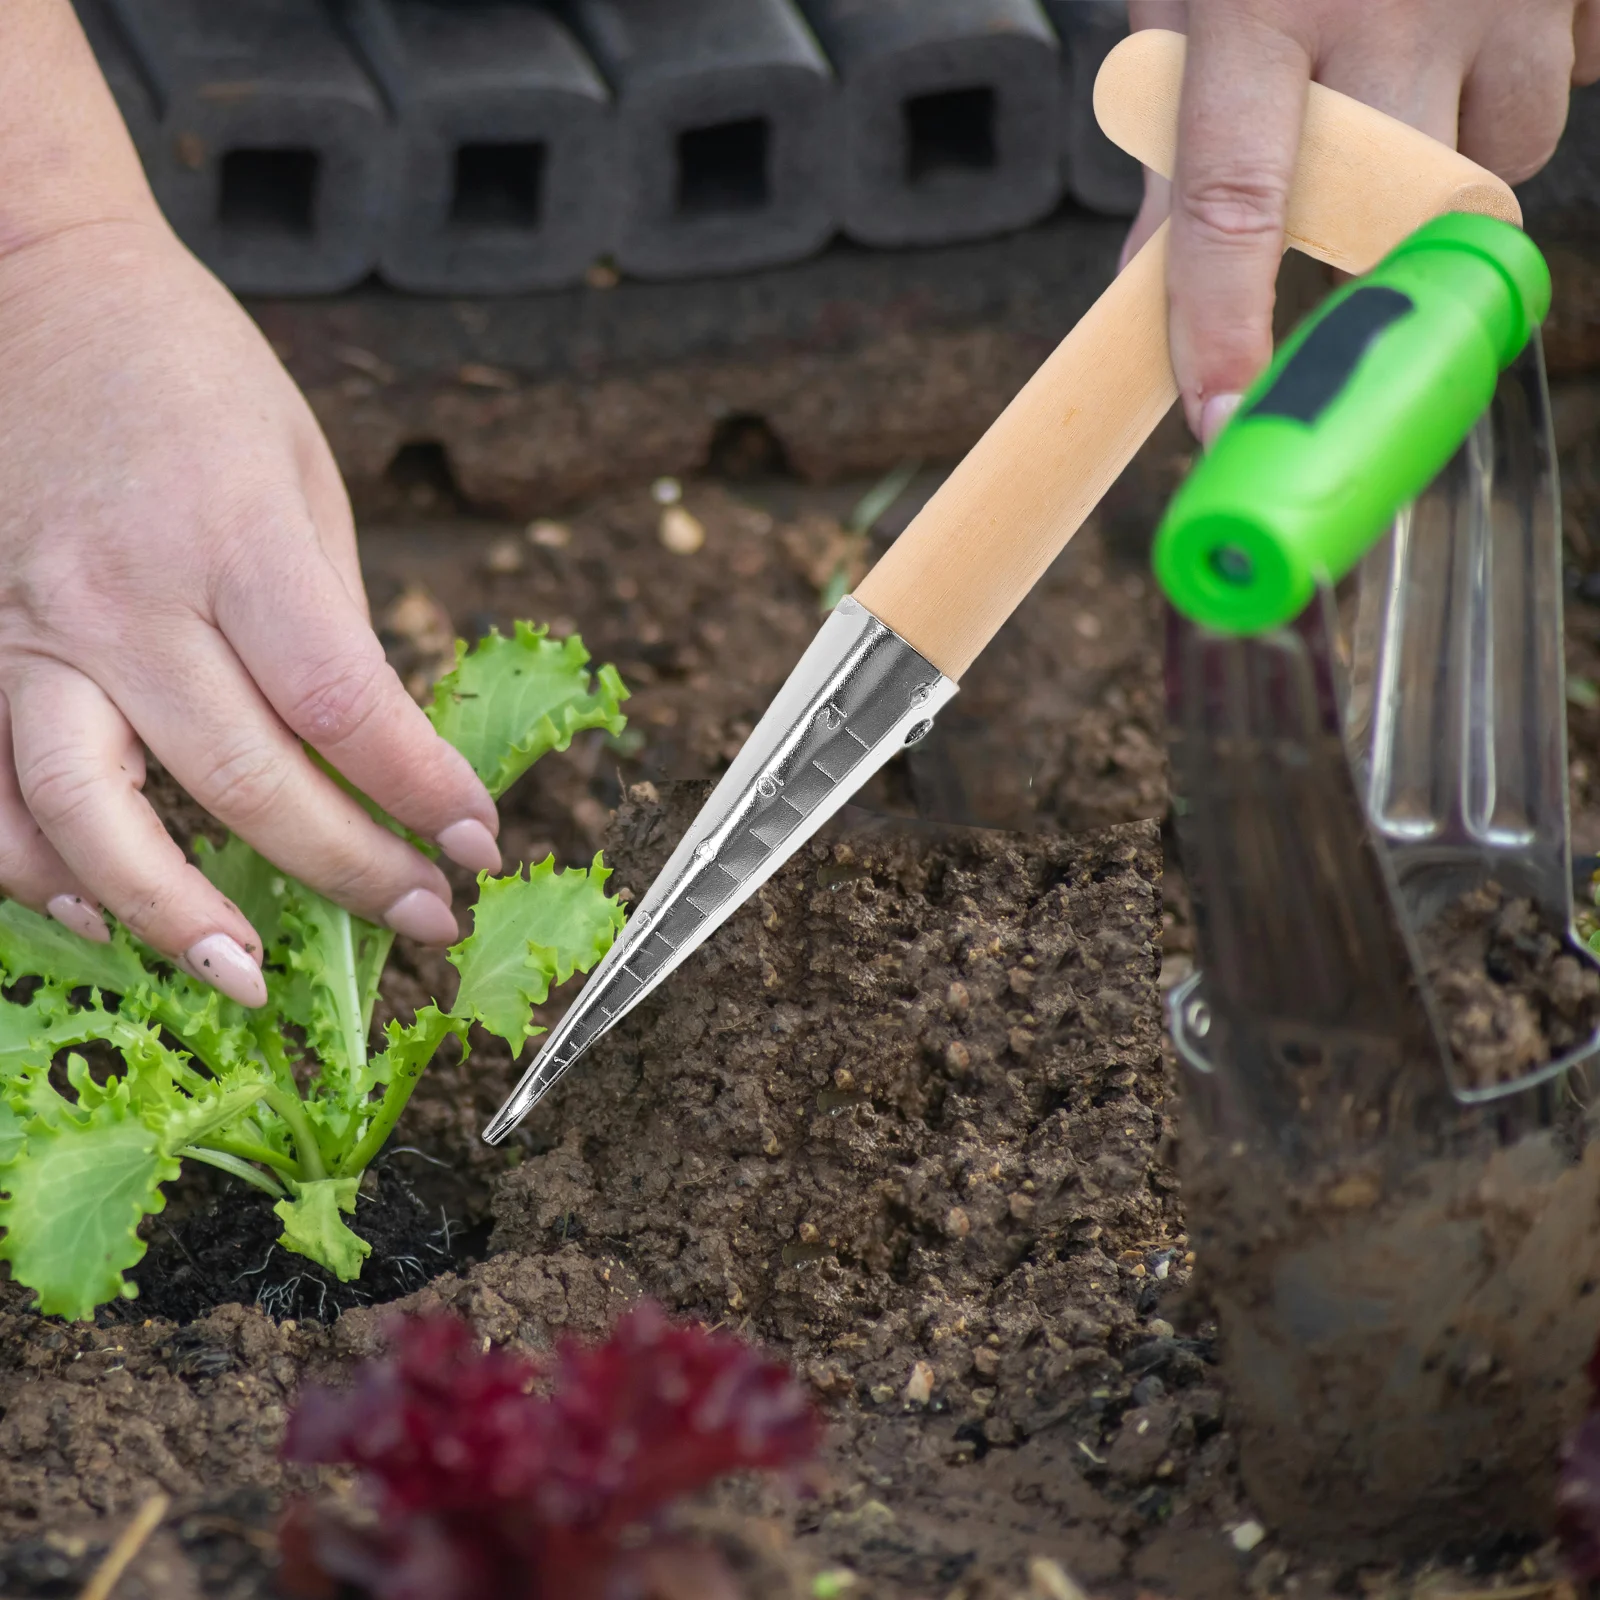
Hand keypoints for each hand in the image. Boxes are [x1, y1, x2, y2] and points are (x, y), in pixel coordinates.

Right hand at [0, 218, 501, 1002]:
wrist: (28, 277)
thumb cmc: (190, 371)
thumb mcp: (302, 470)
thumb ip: (325, 616)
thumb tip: (374, 747)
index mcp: (235, 536)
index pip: (344, 704)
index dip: (418, 791)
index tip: (476, 843)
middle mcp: (124, 593)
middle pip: (242, 778)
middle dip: (346, 869)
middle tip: (419, 919)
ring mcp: (25, 624)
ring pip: (86, 808)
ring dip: (167, 912)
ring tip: (245, 973)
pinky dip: (34, 864)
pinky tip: (92, 912)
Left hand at [1124, 0, 1599, 443]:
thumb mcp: (1194, 2)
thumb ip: (1171, 144)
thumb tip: (1138, 290)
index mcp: (1257, 4)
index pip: (1231, 197)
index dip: (1224, 321)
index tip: (1219, 417)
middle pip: (1394, 205)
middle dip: (1377, 233)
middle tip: (1356, 183)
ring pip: (1487, 163)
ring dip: (1444, 165)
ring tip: (1411, 76)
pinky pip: (1555, 99)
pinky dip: (1507, 103)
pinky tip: (1470, 40)